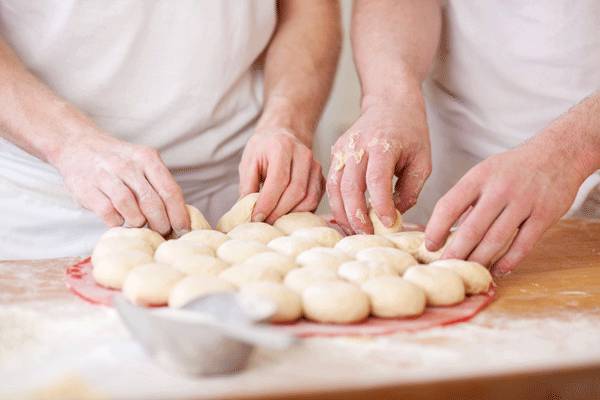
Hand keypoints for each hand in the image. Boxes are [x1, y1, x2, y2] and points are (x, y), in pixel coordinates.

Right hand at [52, 132, 188, 234]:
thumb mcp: (142, 163)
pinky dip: (117, 222)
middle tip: (163, 232)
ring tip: (141, 225)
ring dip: (139, 222)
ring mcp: (105, 176)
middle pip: (152, 202)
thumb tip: (180, 216)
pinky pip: (108, 213)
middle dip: (161, 223)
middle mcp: (127, 165)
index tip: (184, 229)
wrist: (77, 145)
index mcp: (147, 157)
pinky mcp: (86, 189)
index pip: (169, 190)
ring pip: (130, 209)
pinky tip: (120, 220)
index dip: (178, 214)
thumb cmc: (118, 162)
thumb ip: (159, 184)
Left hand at [238, 129, 323, 223]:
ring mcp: (316, 166)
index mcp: (282, 147)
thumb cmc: (263, 149)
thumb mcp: (248, 162)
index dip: (268, 202)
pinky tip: (288, 215)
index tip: (257, 217)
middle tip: (265, 223)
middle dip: (279, 212)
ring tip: (275, 221)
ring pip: (309, 198)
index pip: (278, 180)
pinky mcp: (321, 178)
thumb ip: (247, 186)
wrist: (283, 135)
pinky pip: (315, 200)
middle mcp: (303, 155)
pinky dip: (302, 212)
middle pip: (296, 191)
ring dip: (292, 214)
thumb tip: (247, 213)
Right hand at [326, 91, 430, 234]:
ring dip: (342, 213)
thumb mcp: (422, 160)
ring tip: (354, 230)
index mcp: (383, 144)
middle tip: (367, 234)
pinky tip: (347, 217)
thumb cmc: (410, 132)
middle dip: (356, 215)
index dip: (380, 204)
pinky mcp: (335, 154)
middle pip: (349, 186)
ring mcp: (343, 149)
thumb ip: (411, 190)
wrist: (389, 103)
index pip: (377, 179)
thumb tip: (395, 215)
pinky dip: (337, 203)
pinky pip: (331, 184)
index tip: (388, 223)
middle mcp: (358, 146)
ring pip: (335, 188)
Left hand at [425, 138, 586, 275]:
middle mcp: (499, 189)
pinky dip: (508, 262)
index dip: (436, 228)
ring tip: (469, 271)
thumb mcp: (484, 173)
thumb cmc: (512, 168)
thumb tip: (445, 233)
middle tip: (446, 266)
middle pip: (472, 228)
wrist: (557, 153)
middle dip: (456, 252)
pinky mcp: (545, 215)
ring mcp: (524, 202)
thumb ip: (466, 200)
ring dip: (480, 260)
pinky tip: (498, 270)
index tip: (430, 246)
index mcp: (479, 177)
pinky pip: (523, 245)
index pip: (449, 205)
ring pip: (496, 240)